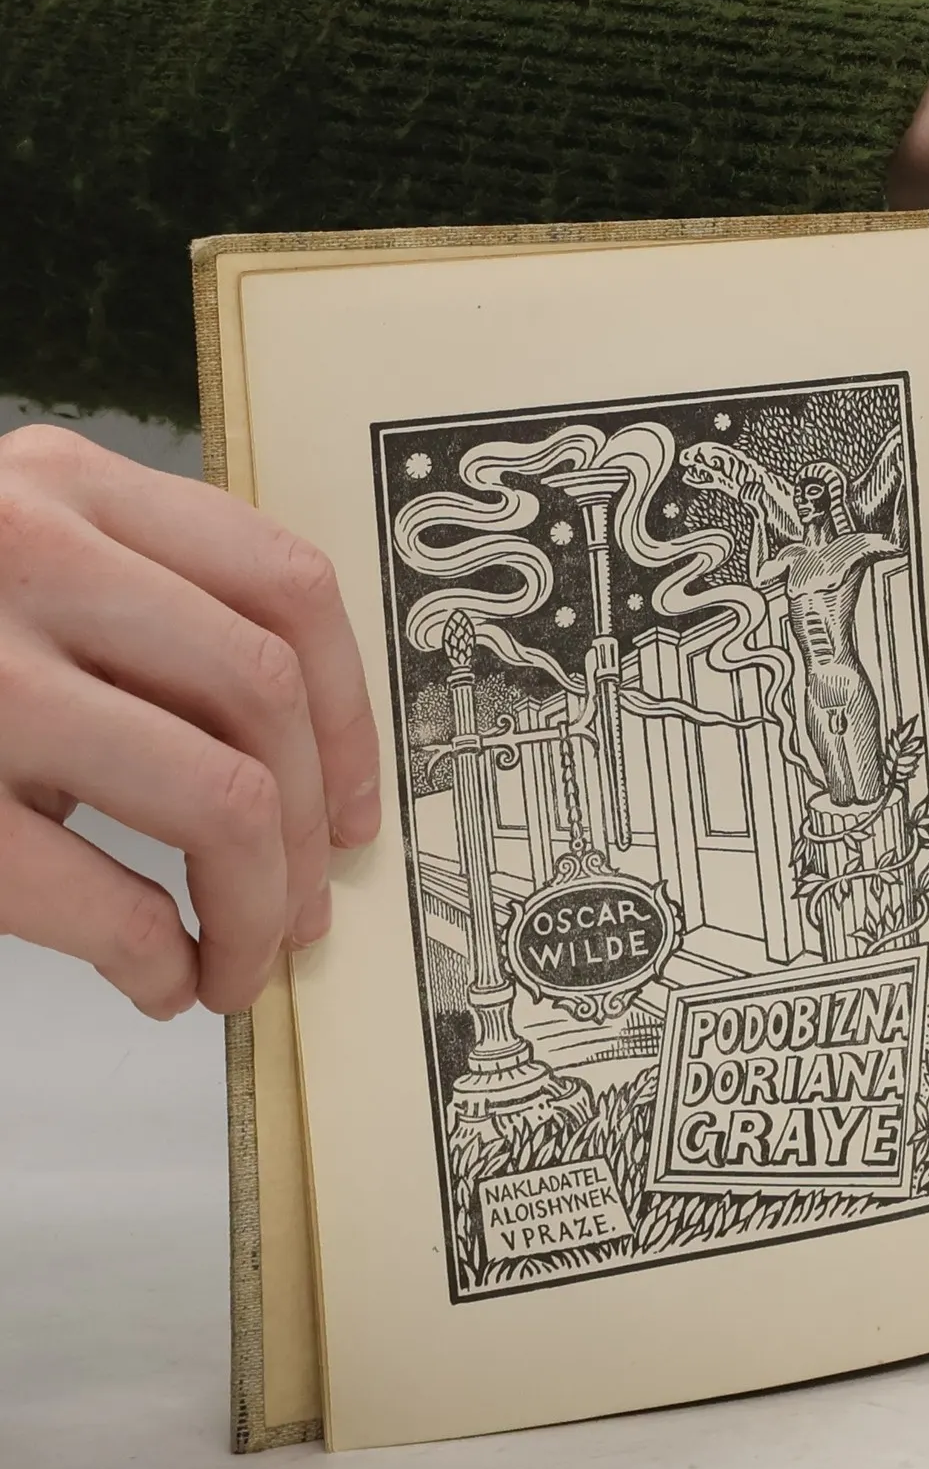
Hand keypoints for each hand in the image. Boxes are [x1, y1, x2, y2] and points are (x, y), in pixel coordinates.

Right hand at [0, 426, 379, 1017]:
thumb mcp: (11, 567)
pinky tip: (160, 982)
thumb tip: (303, 774)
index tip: (354, 805)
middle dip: (310, 832)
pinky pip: (104, 900)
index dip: (355, 712)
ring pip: (222, 797)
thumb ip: (135, 620)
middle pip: (270, 695)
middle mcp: (25, 553)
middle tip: (303, 910)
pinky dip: (162, 962)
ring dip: (257, 908)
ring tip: (243, 960)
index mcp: (62, 487)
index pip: (285, 583)